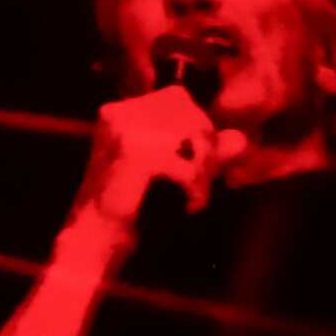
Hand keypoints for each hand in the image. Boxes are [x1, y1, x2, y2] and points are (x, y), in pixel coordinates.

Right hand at [76, 83, 244, 231]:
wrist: (96, 238)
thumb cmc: (134, 204)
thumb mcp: (170, 167)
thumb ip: (204, 149)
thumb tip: (239, 140)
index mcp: (119, 110)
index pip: (178, 98)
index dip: (196, 128)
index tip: (194, 162)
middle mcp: (119, 112)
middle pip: (191, 115)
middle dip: (205, 150)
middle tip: (197, 183)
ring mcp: (125, 130)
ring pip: (194, 137)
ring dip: (204, 171)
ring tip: (193, 196)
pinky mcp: (135, 153)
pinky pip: (190, 166)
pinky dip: (197, 189)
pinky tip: (188, 207)